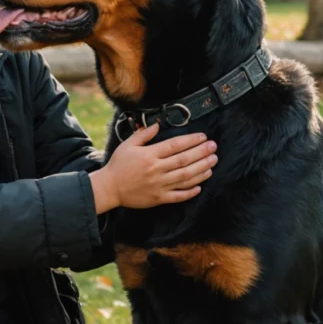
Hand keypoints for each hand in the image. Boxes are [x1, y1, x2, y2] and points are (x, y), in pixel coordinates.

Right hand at [90, 123, 216, 213]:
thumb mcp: (128, 145)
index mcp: (149, 155)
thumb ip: (143, 134)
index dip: (191, 140)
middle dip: (201, 153)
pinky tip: (200, 186)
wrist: (109, 188)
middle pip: (184, 160)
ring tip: (212, 163)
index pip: (175, 145)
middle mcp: (156, 170)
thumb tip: (158, 125)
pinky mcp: (158, 198)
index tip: (203, 137)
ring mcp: (158, 185)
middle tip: (214, 148)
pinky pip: (178, 196)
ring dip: (201, 170)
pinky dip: (190, 192)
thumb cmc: (118, 165)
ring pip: (185, 177)